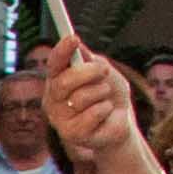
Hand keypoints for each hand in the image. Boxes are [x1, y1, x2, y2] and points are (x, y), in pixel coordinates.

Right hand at [40, 41, 141, 169]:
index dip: (61, 51)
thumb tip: (77, 45)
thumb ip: (89, 59)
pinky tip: (104, 114)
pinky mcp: (72, 135)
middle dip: (89, 72)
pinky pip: (92, 114)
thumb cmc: (108, 94)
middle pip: (64, 81)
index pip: (53, 64)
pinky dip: (105, 110)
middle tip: (104, 70)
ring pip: (80, 98)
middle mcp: (53, 100)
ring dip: (101, 93)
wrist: (119, 121)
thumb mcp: (102, 70)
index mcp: (57, 81)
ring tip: (104, 98)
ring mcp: (60, 119)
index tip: (73, 38)